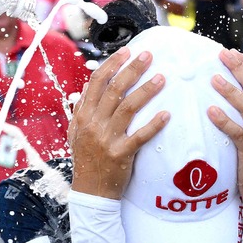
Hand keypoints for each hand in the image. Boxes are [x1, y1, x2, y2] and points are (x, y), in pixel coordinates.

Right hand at [69, 48, 168, 198]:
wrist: (90, 191)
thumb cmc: (86, 160)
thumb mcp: (76, 133)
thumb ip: (80, 111)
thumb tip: (84, 89)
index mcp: (83, 116)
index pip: (96, 83)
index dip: (112, 64)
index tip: (126, 51)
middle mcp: (93, 124)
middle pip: (114, 90)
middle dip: (132, 69)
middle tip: (149, 55)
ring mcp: (107, 139)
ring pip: (128, 108)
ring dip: (146, 91)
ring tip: (161, 78)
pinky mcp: (120, 154)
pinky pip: (140, 136)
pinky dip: (153, 125)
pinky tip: (166, 114)